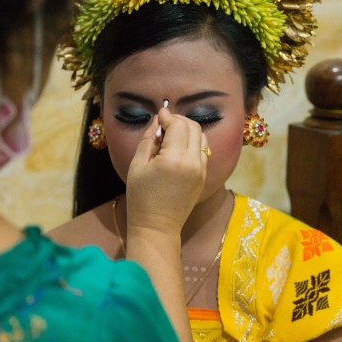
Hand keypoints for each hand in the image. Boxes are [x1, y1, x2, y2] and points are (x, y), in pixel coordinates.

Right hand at [126, 106, 207, 237]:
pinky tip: (178, 149)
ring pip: (202, 138)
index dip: (168, 117)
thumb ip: (149, 139)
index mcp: (174, 159)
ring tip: (171, 136)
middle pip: (194, 127)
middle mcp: (193, 162)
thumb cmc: (141, 198)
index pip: (178, 125)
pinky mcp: (204, 177)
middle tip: (164, 124)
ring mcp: (201, 170)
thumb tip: (157, 121)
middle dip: (179, 121)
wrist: (157, 227)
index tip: (159, 115)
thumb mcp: (138, 165)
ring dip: (188, 131)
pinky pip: (202, 152)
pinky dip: (193, 144)